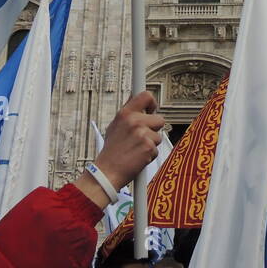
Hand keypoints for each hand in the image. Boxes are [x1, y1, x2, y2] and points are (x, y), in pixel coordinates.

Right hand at [75, 91, 164, 208]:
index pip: (146, 96)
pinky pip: (157, 149)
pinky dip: (150, 155)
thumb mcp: (114, 126)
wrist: (107, 172)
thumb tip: (137, 101)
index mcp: (125, 114)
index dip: (152, 102)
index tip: (152, 109)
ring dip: (151, 144)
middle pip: (159, 119)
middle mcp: (134, 121)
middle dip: (154, 130)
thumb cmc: (112, 151)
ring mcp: (142, 133)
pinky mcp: (148, 146)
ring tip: (136, 149)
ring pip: (159, 136)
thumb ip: (128, 113)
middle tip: (141, 138)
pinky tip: (138, 157)